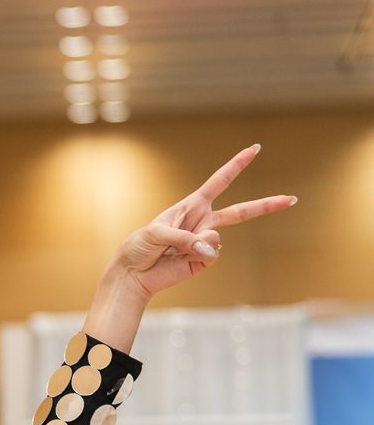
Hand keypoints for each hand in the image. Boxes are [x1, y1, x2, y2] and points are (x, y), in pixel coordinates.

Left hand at [84, 145, 295, 350]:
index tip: (255, 149)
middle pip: (240, 212)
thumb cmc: (139, 247)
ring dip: (196, 243)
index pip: (219, 182)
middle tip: (291, 199)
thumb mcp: (157, 234)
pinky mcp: (203, 260)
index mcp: (191, 206)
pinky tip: (182, 259)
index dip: (236, 165)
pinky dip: (199, 255)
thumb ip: (186, 238)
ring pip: (218, 238)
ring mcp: (205, 242)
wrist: (132, 274)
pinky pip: (212, 255)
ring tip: (174, 250)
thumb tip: (212, 248)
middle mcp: (202, 221)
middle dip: (266, 205)